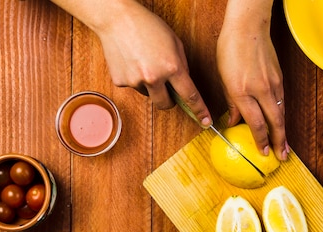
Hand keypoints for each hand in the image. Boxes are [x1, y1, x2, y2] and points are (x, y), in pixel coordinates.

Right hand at [95, 2, 211, 125]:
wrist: (117, 19)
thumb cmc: (147, 26)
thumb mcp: (174, 42)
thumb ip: (182, 65)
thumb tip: (184, 85)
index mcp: (171, 67)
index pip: (190, 95)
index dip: (199, 110)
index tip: (205, 122)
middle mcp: (153, 77)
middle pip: (165, 104)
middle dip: (169, 101)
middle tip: (168, 91)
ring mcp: (135, 81)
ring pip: (148, 94)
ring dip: (150, 85)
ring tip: (144, 62)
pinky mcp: (120, 82)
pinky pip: (132, 87)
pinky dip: (134, 78)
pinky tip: (132, 61)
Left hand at [217, 0, 287, 159]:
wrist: (248, 27)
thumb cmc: (231, 49)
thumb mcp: (223, 78)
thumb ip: (231, 102)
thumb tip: (234, 121)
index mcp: (241, 91)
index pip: (255, 123)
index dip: (260, 140)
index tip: (262, 152)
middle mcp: (259, 89)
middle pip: (274, 122)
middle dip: (278, 142)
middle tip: (281, 157)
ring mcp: (272, 83)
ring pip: (280, 112)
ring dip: (283, 131)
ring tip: (284, 146)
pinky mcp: (279, 77)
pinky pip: (281, 101)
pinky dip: (282, 115)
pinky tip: (281, 123)